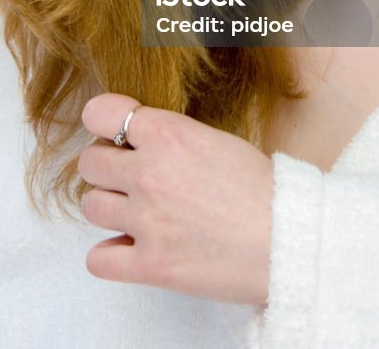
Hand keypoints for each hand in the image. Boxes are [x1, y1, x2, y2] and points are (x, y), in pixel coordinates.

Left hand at [78, 93, 273, 305]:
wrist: (289, 238)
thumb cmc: (262, 189)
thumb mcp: (215, 140)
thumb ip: (170, 137)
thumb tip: (139, 140)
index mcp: (169, 134)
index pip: (100, 113)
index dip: (102, 121)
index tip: (111, 132)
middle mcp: (150, 173)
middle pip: (89, 162)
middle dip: (106, 167)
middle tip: (127, 176)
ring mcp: (146, 221)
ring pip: (91, 206)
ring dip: (110, 208)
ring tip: (135, 212)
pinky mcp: (150, 264)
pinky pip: (98, 259)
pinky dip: (110, 254)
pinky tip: (130, 248)